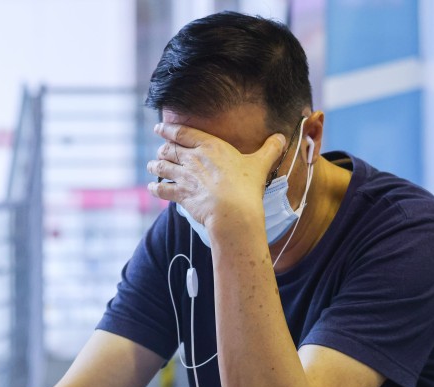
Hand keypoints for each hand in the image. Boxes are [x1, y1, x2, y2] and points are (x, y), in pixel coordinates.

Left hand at [146, 122, 285, 242]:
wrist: (232, 211)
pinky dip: (156, 188)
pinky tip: (152, 188)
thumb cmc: (246, 186)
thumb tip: (282, 137)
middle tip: (160, 150)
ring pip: (162, 167)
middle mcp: (192, 158)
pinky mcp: (181, 195)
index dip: (169, 129)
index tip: (160, 128)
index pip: (183, 132)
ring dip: (155, 166)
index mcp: (209, 145)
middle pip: (169, 149)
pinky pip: (163, 189)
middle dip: (163, 149)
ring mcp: (184, 177)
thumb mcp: (260, 164)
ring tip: (152, 166)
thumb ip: (269, 149)